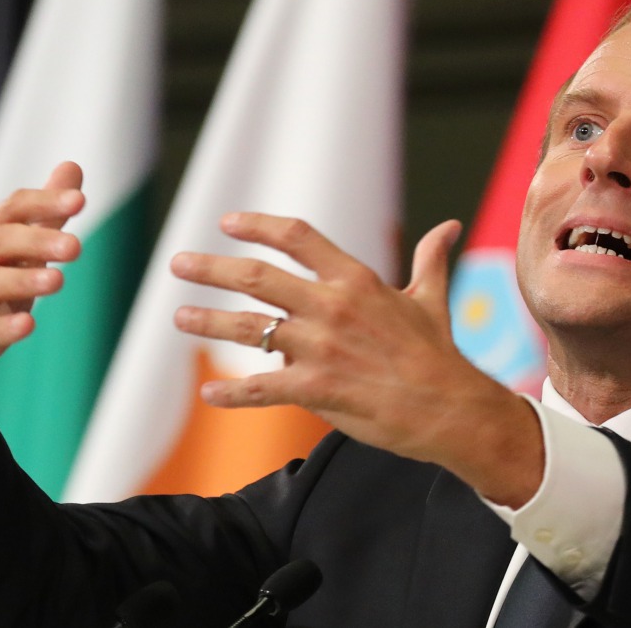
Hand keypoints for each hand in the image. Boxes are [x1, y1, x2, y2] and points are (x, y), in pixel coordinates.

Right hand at [0, 162, 85, 446]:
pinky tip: (27, 324)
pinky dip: (1, 327)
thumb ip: (44, 217)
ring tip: (57, 282)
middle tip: (75, 247)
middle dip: (37, 241)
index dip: (43, 203)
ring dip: (22, 281)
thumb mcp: (16, 258)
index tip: (80, 200)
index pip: (11, 211)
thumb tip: (72, 168)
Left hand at [170, 214, 543, 506]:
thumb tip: (451, 226)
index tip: (228, 222)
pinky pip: (263, 388)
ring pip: (250, 329)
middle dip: (211, 268)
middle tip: (179, 263)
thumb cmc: (439, 353)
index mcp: (356, 280)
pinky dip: (232, 392)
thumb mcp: (431, 298)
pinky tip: (210, 393)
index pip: (298, 237)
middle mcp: (332, 307)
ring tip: (180, 318)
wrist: (451, 408)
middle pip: (257, 277)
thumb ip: (431, 258)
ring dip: (208, 322)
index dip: (258, 226)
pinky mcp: (318, 389)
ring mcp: (322, 348)